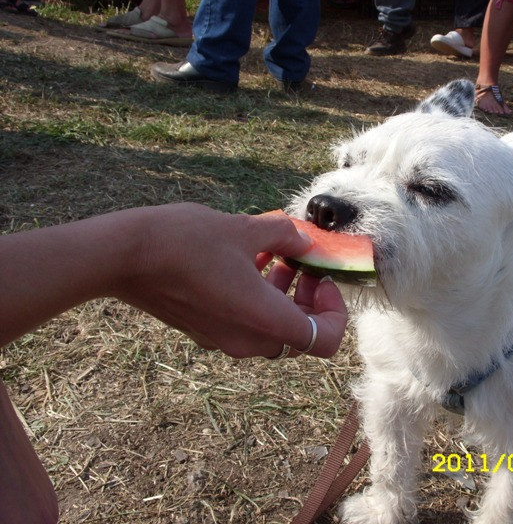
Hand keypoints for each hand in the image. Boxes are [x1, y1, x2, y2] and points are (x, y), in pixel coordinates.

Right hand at [116, 204, 347, 358]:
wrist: (120, 257)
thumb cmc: (184, 241)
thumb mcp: (245, 228)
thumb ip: (285, 235)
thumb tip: (305, 239)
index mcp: (264, 321)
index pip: (324, 341)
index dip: (335, 313)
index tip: (321, 279)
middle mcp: (246, 340)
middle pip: (299, 334)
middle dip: (308, 298)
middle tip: (301, 262)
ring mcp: (222, 340)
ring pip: (271, 328)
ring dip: (282, 294)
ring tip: (274, 255)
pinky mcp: (203, 330)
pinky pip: (244, 323)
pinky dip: (255, 297)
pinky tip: (245, 259)